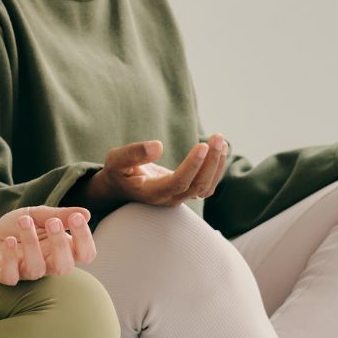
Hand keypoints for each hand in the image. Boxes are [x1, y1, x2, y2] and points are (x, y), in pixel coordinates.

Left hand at [0, 207, 95, 286]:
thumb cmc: (15, 228)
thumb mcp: (36, 214)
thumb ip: (59, 214)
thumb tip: (86, 213)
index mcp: (60, 249)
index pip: (84, 254)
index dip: (85, 239)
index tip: (76, 218)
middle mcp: (47, 264)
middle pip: (65, 267)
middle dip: (61, 244)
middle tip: (52, 222)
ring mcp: (26, 272)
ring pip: (37, 268)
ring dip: (31, 243)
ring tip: (24, 220)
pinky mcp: (6, 276)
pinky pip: (12, 275)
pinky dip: (10, 257)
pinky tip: (9, 241)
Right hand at [88, 135, 227, 207]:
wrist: (120, 186)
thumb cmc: (117, 172)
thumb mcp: (116, 160)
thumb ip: (133, 154)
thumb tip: (158, 145)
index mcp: (152, 192)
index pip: (178, 182)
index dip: (192, 165)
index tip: (203, 145)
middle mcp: (169, 198)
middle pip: (198, 186)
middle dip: (211, 162)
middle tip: (218, 138)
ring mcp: (179, 197)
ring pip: (206, 187)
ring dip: (216, 165)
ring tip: (220, 140)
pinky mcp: (185, 191)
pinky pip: (206, 185)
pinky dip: (216, 169)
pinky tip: (220, 150)